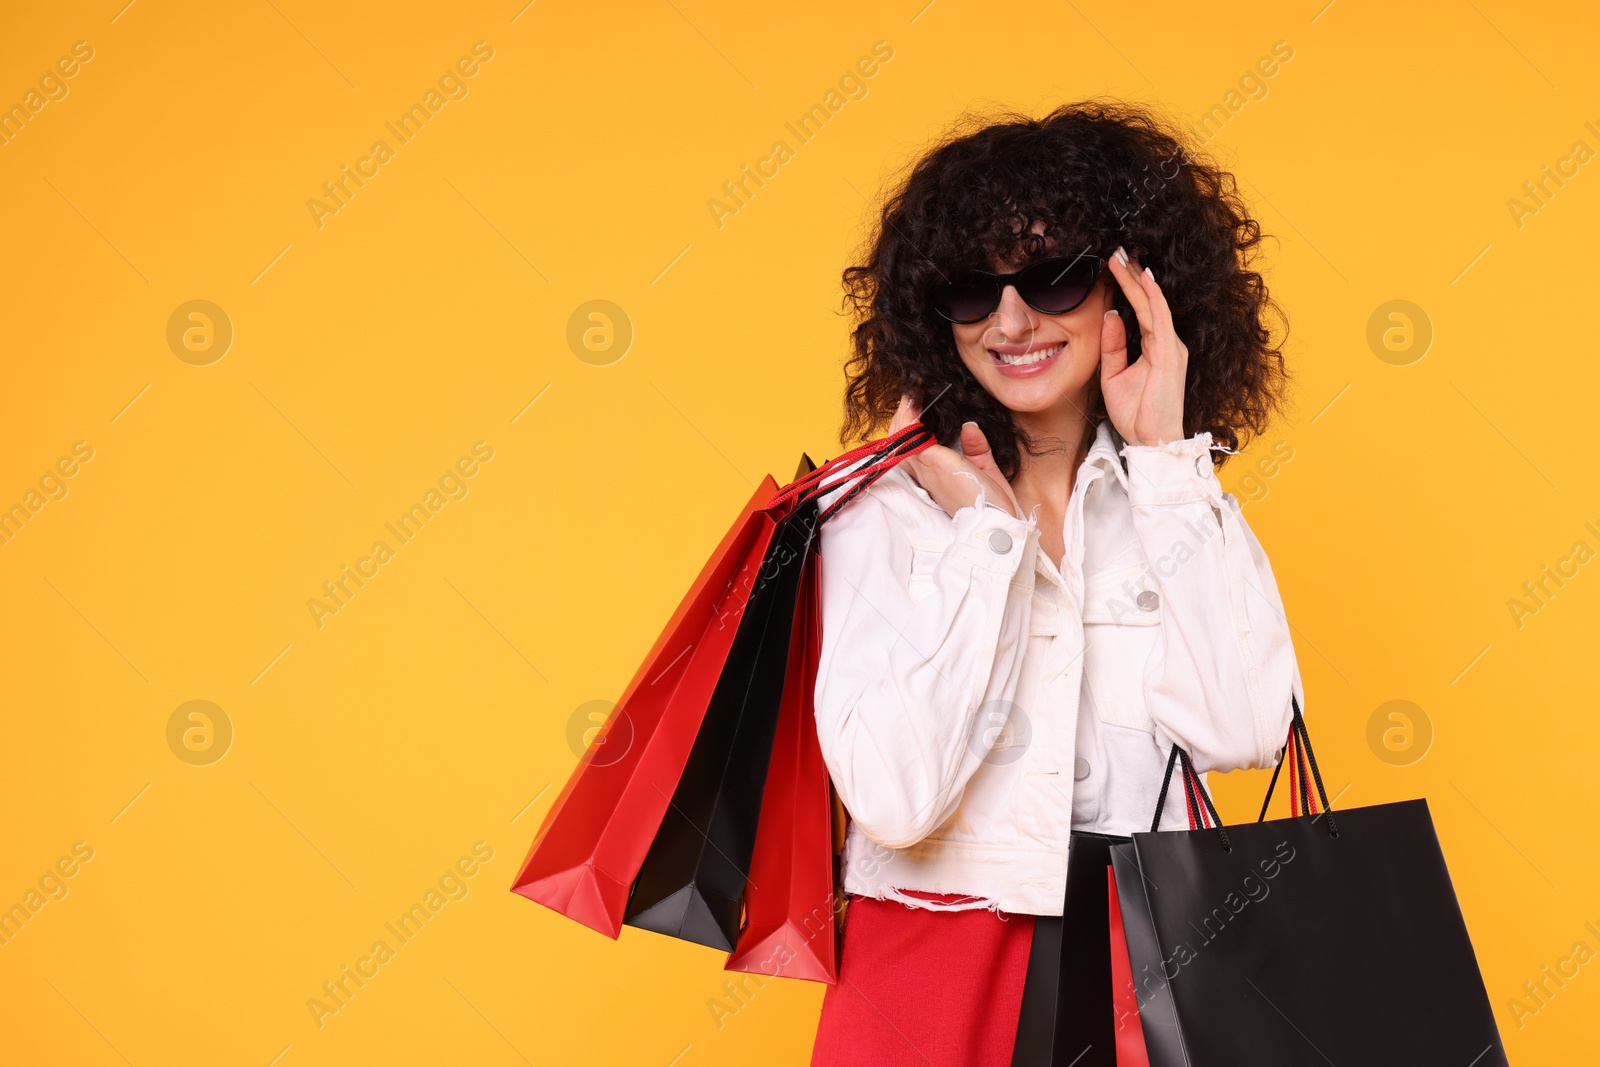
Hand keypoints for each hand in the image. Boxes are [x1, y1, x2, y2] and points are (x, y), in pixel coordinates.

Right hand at [889, 395, 1022, 519]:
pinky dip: (910, 412)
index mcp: (933, 474)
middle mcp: (924, 471)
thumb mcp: (985, 470)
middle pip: (898, 437)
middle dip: (903, 411)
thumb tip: (969, 426)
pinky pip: (910, 433)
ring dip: (904, 408)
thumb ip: (976, 448)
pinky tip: (916, 397)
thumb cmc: (992, 504)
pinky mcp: (933, 462)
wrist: (997, 524)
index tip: (917, 401)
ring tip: (913, 388)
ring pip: (900, 433)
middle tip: (913, 390)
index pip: (909, 445)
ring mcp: (926, 467)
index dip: (909, 421)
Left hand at [1099, 246, 1187, 446]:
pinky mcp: (1169, 354)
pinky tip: (1144, 279)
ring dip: (1138, 280)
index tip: (1114, 267)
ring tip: (1123, 258)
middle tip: (1117, 252)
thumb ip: (1113, 346)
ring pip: (1153, 305)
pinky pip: (1161, 319)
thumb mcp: (1114, 375)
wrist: (1150, 441)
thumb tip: (1109, 317)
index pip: (1141, 310)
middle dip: (1133, 276)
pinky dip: (1152, 297)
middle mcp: (1167, 343)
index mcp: (1156, 348)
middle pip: (1148, 302)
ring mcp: (1171, 347)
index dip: (1128, 287)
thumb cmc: (1136, 414)